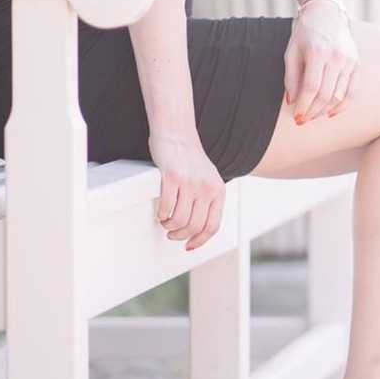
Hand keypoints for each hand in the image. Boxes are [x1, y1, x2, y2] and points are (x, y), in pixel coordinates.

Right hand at [145, 128, 226, 250]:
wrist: (177, 133)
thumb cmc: (189, 158)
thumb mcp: (207, 179)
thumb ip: (207, 200)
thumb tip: (198, 229)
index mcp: (218, 190)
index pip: (212, 226)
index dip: (200, 240)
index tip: (189, 245)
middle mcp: (207, 188)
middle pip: (194, 226)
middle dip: (180, 235)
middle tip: (172, 233)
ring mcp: (190, 183)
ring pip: (180, 220)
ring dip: (169, 226)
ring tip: (166, 221)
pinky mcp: (172, 177)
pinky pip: (166, 207)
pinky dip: (161, 214)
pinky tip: (161, 211)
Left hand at [286, 0, 357, 125]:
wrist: (327, 13)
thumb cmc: (304, 33)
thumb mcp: (291, 51)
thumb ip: (291, 76)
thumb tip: (292, 101)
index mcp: (317, 53)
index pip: (311, 88)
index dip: (303, 105)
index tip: (296, 116)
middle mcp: (336, 58)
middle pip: (325, 95)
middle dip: (312, 111)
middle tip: (303, 120)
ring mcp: (349, 61)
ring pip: (339, 96)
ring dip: (325, 111)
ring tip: (314, 116)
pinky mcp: (356, 64)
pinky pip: (353, 91)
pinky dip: (343, 105)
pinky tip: (332, 113)